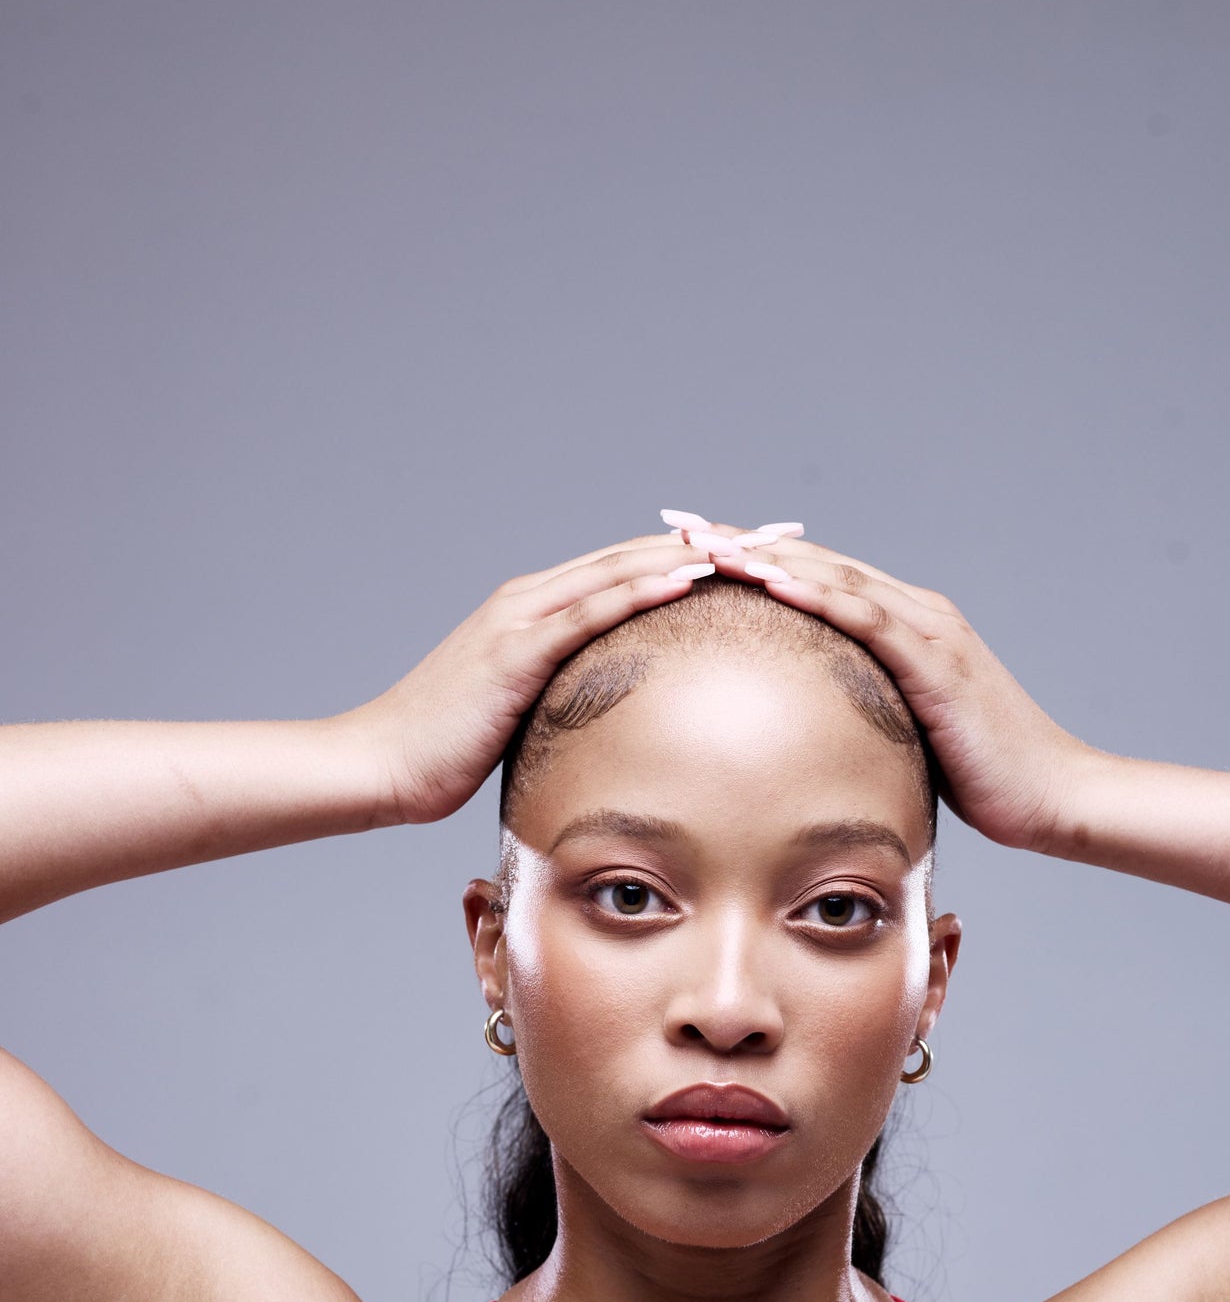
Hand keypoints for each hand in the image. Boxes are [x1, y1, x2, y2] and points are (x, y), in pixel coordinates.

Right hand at [349, 535, 716, 824]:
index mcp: (532, 612)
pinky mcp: (514, 650)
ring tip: (751, 546)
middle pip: (634, 555)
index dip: (688, 557)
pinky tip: (690, 578)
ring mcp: (520, 619)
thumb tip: (609, 725)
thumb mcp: (519, 721)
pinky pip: (590, 610)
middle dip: (707, 544)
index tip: (750, 556)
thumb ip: (560, 704)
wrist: (381, 765)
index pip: (624, 570)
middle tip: (775, 536)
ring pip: (620, 570)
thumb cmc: (445, 754)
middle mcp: (529, 600)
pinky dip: (642, 588)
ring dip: (689, 555)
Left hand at [704, 530, 1092, 850]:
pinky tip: (774, 584)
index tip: (694, 545)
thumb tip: (807, 735)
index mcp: (908, 627)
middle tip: (681, 522)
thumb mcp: (907, 739)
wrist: (1054, 796)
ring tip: (708, 543)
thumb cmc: (983, 778)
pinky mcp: (940, 665)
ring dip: (771, 559)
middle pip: (819, 563)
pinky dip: (821, 596)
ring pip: (838, 579)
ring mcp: (932, 634)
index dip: (757, 558)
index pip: (820, 578)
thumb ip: (866, 717)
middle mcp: (919, 614)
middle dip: (747, 542)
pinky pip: (870, 620)